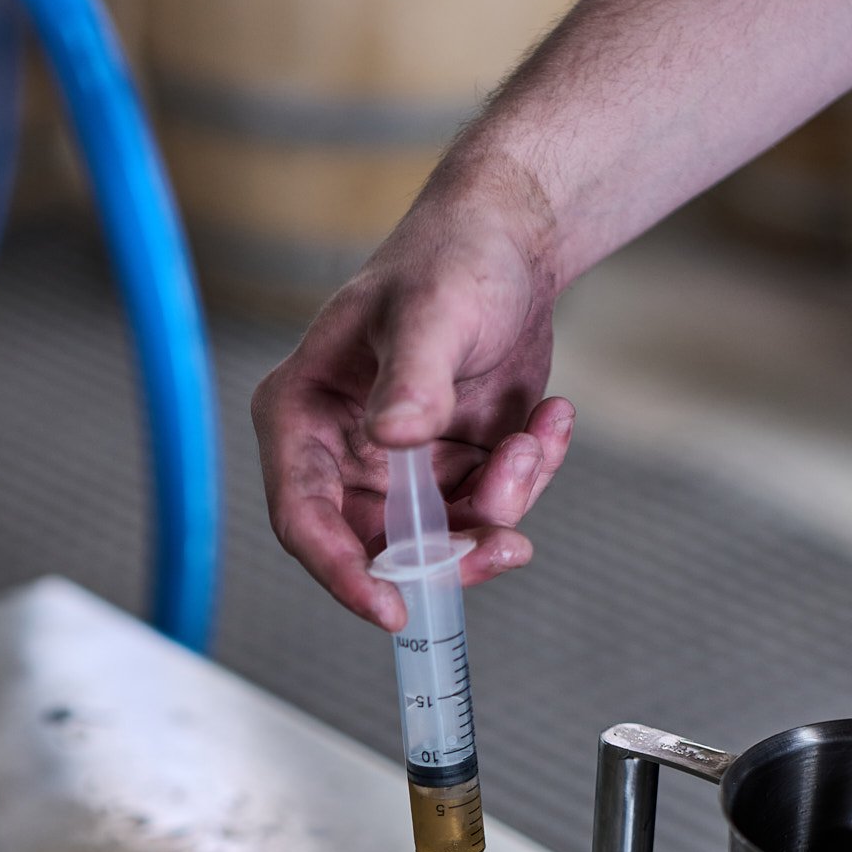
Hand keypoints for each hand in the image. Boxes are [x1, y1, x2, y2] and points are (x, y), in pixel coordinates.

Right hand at [252, 161, 574, 629]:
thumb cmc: (453, 258)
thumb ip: (412, 377)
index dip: (342, 573)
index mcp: (302, 416)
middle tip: (509, 539)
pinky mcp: (450, 474)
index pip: (303, 516)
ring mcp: (398, 471)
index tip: (393, 610)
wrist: (511, 242)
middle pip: (379, 550)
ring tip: (537, 437)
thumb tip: (393, 438)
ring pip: (444, 541)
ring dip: (503, 505)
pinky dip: (528, 478)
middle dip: (450, 553)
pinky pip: (489, 513)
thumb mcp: (434, 311)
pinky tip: (548, 420)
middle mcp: (342, 455)